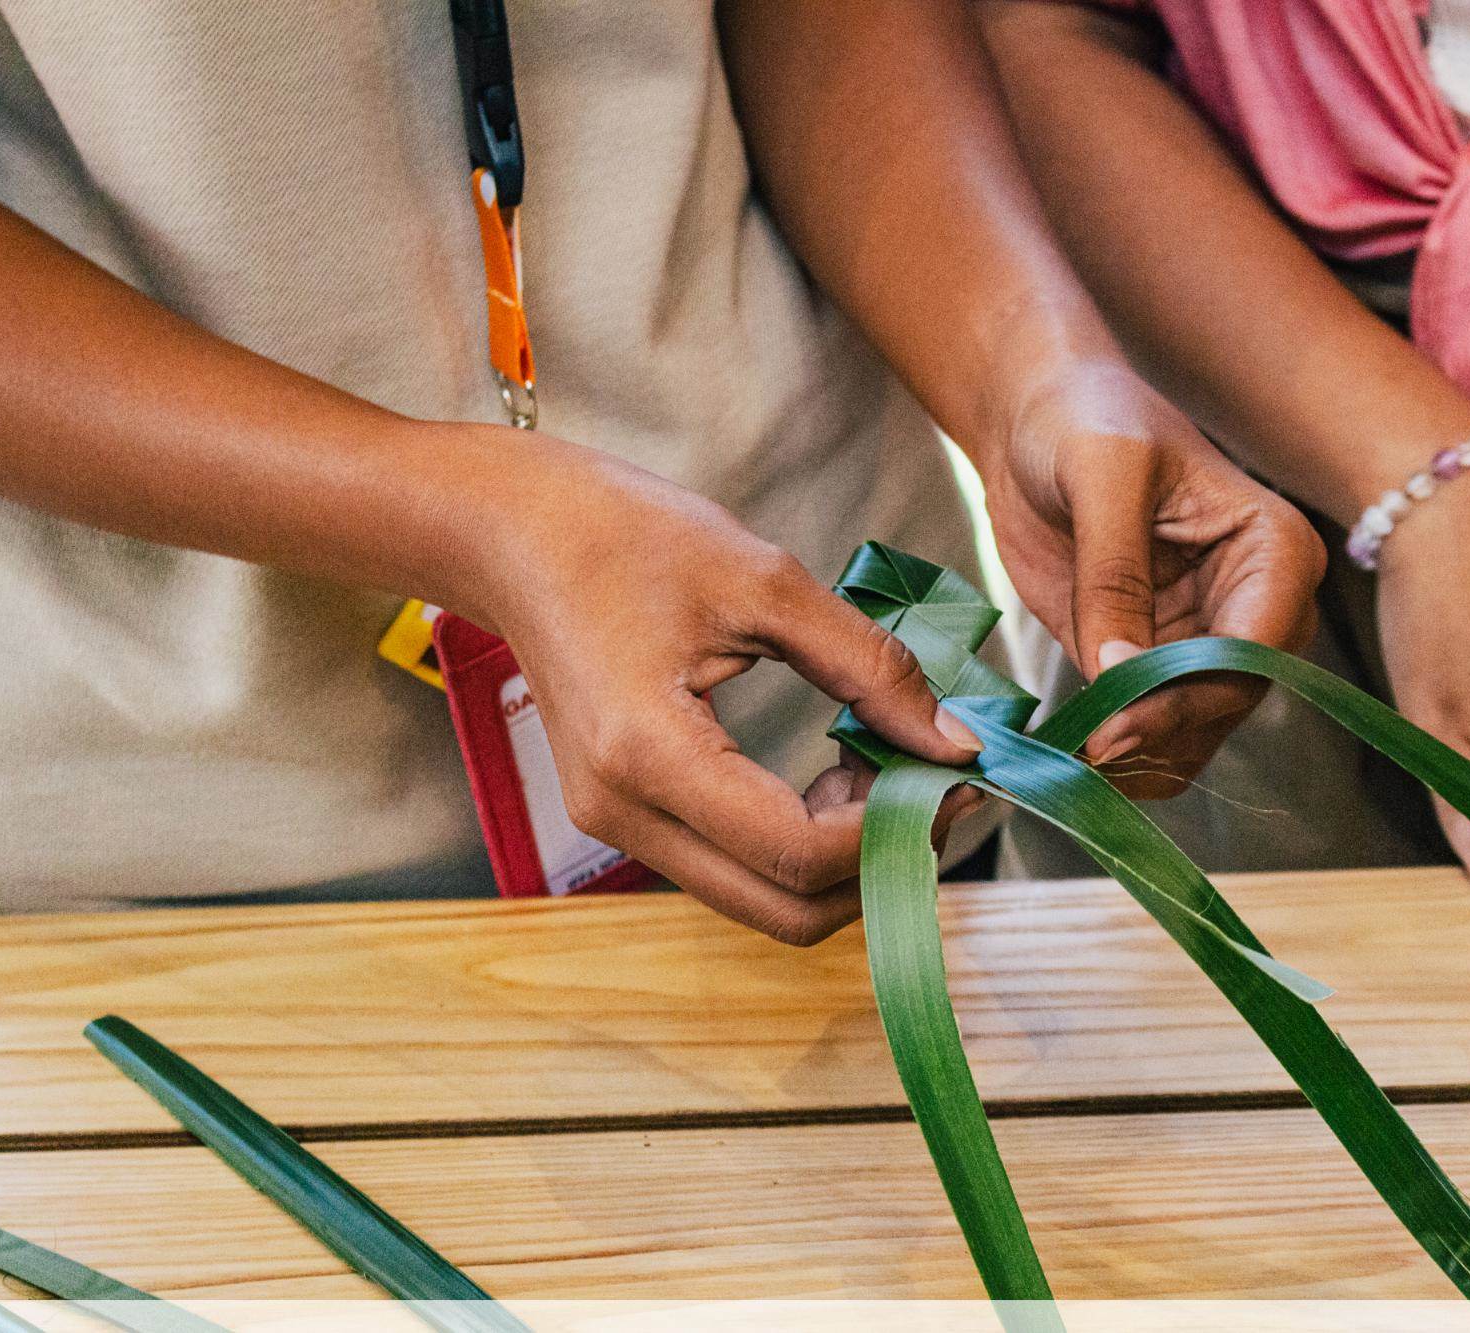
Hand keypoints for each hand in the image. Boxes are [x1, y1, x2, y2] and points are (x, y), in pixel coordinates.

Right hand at [446, 426, 983, 944]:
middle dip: (880, 865)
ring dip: (843, 859)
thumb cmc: (627, 534)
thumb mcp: (767, 581)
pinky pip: (735, 869)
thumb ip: (870, 669)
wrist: (514, 532)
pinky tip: (833, 773)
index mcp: (650, 754)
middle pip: (787, 913)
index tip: (954, 778)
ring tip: (882, 769)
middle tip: (933, 788)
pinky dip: (802, 844)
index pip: (800, 855)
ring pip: (765, 903)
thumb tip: (954, 744)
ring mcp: (618, 827)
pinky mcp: (627, 818)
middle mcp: (625, 815)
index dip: (896, 831)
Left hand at [974, 361, 1323, 796]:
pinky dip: (1119, 749)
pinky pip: (1154, 727)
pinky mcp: (1153, 662)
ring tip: (1074, 764)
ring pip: (1197, 728)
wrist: (1033, 422)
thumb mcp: (1099, 475)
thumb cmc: (1082, 418)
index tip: (1118, 722)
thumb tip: (1119, 673)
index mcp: (1273, 548)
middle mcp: (1257, 605)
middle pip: (1229, 697)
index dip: (1190, 692)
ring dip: (1142, 754)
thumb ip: (1113, 572)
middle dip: (1162, 729)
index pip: (1255, 646)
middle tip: (1090, 748)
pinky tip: (1070, 756)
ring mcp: (1206, 640)